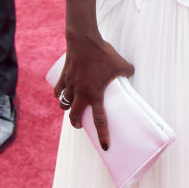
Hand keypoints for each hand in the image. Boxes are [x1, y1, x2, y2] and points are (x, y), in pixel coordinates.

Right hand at [53, 36, 133, 150]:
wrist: (84, 40)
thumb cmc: (103, 53)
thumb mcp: (120, 63)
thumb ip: (127, 71)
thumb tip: (131, 74)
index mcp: (95, 93)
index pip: (100, 120)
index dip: (103, 135)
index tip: (105, 146)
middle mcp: (81, 93)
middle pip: (75, 116)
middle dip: (76, 124)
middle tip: (80, 125)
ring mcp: (70, 85)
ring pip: (64, 104)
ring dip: (67, 108)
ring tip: (72, 108)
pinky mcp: (63, 77)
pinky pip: (57, 90)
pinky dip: (59, 94)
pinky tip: (62, 93)